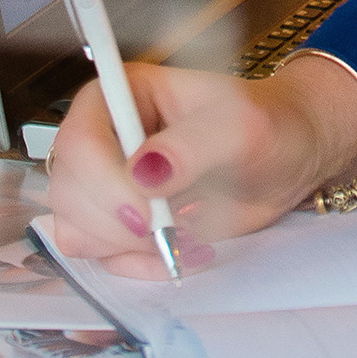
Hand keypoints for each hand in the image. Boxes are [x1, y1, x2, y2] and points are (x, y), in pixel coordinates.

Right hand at [46, 55, 356, 278]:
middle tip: (169, 231)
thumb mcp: (240, 126)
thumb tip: (143, 172)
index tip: (145, 213)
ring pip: (75, 229)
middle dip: (115, 223)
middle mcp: (104, 135)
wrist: (288, 156)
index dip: (102, 183)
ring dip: (124, 248)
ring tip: (183, 238)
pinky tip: (179, 251)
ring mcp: (106, 181)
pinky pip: (101, 256)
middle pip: (68, 192)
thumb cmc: (267, 125)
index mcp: (122, 93)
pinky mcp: (119, 221)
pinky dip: (135, 263)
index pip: (79, 141)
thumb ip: (194, 144)